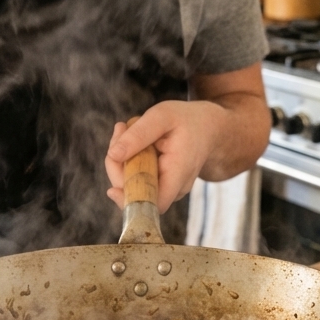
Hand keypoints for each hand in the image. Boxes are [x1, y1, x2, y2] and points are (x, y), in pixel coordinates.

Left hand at [105, 101, 225, 212]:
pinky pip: (135, 178)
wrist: (208, 127)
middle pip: (135, 192)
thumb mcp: (162, 116)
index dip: (131, 201)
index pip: (154, 203)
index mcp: (179, 172)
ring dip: (121, 159)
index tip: (111, 190)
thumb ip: (138, 135)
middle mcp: (174, 187)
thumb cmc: (187, 120)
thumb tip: (113, 155)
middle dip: (118, 165)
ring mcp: (167, 187)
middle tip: (120, 130)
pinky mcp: (159, 183)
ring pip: (132, 185)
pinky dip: (127, 159)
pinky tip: (132, 138)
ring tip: (126, 129)